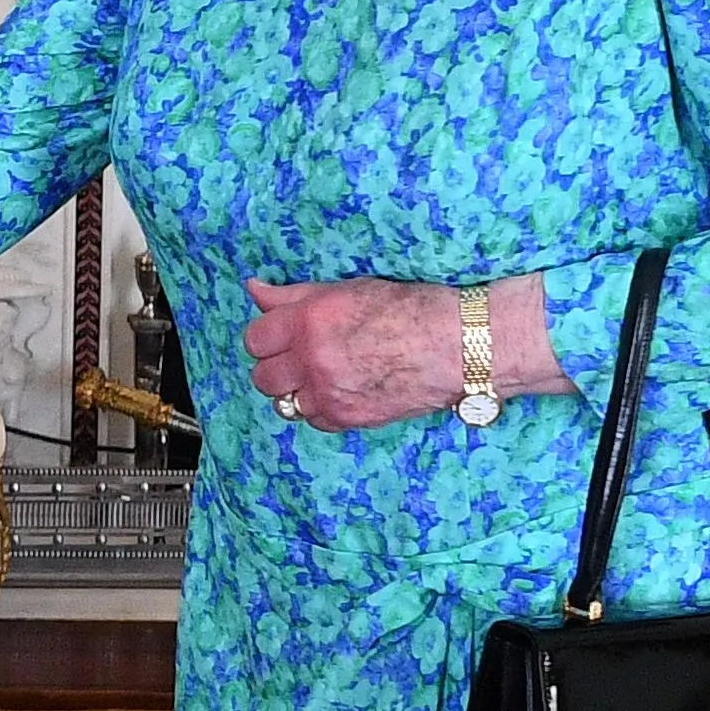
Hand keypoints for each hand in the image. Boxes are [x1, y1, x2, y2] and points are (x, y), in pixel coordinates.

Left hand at [244, 276, 468, 431]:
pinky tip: (343, 390)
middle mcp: (312, 360)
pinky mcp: (347, 418)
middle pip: (263, 377)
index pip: (254, 339)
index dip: (267, 338)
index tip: (280, 337)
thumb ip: (294, 295)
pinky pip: (314, 421)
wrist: (455, 345)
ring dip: (297, 391)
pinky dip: (322, 409)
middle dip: (277, 368)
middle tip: (299, 358)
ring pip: (285, 404)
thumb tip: (254, 289)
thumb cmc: (409, 309)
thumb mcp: (347, 290)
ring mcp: (328, 394)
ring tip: (323, 375)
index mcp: (309, 322)